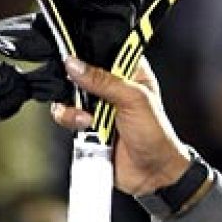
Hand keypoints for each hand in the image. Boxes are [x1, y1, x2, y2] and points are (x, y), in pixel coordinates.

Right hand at [51, 57, 190, 193]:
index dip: (88, 48)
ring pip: (69, 94)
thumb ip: (104, 81)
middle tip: (79, 90)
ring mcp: (98, 105)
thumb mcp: (134, 101)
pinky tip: (86, 126)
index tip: (73, 52)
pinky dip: (70, 119)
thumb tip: (74, 64)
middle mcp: (112, 86)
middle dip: (74, 82)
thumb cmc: (155, 134)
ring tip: (90, 118)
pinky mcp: (86, 124)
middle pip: (80, 71)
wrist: (151, 173)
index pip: (105, 49)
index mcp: (131, 72)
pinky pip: (66, 114)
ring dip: (73, 106)